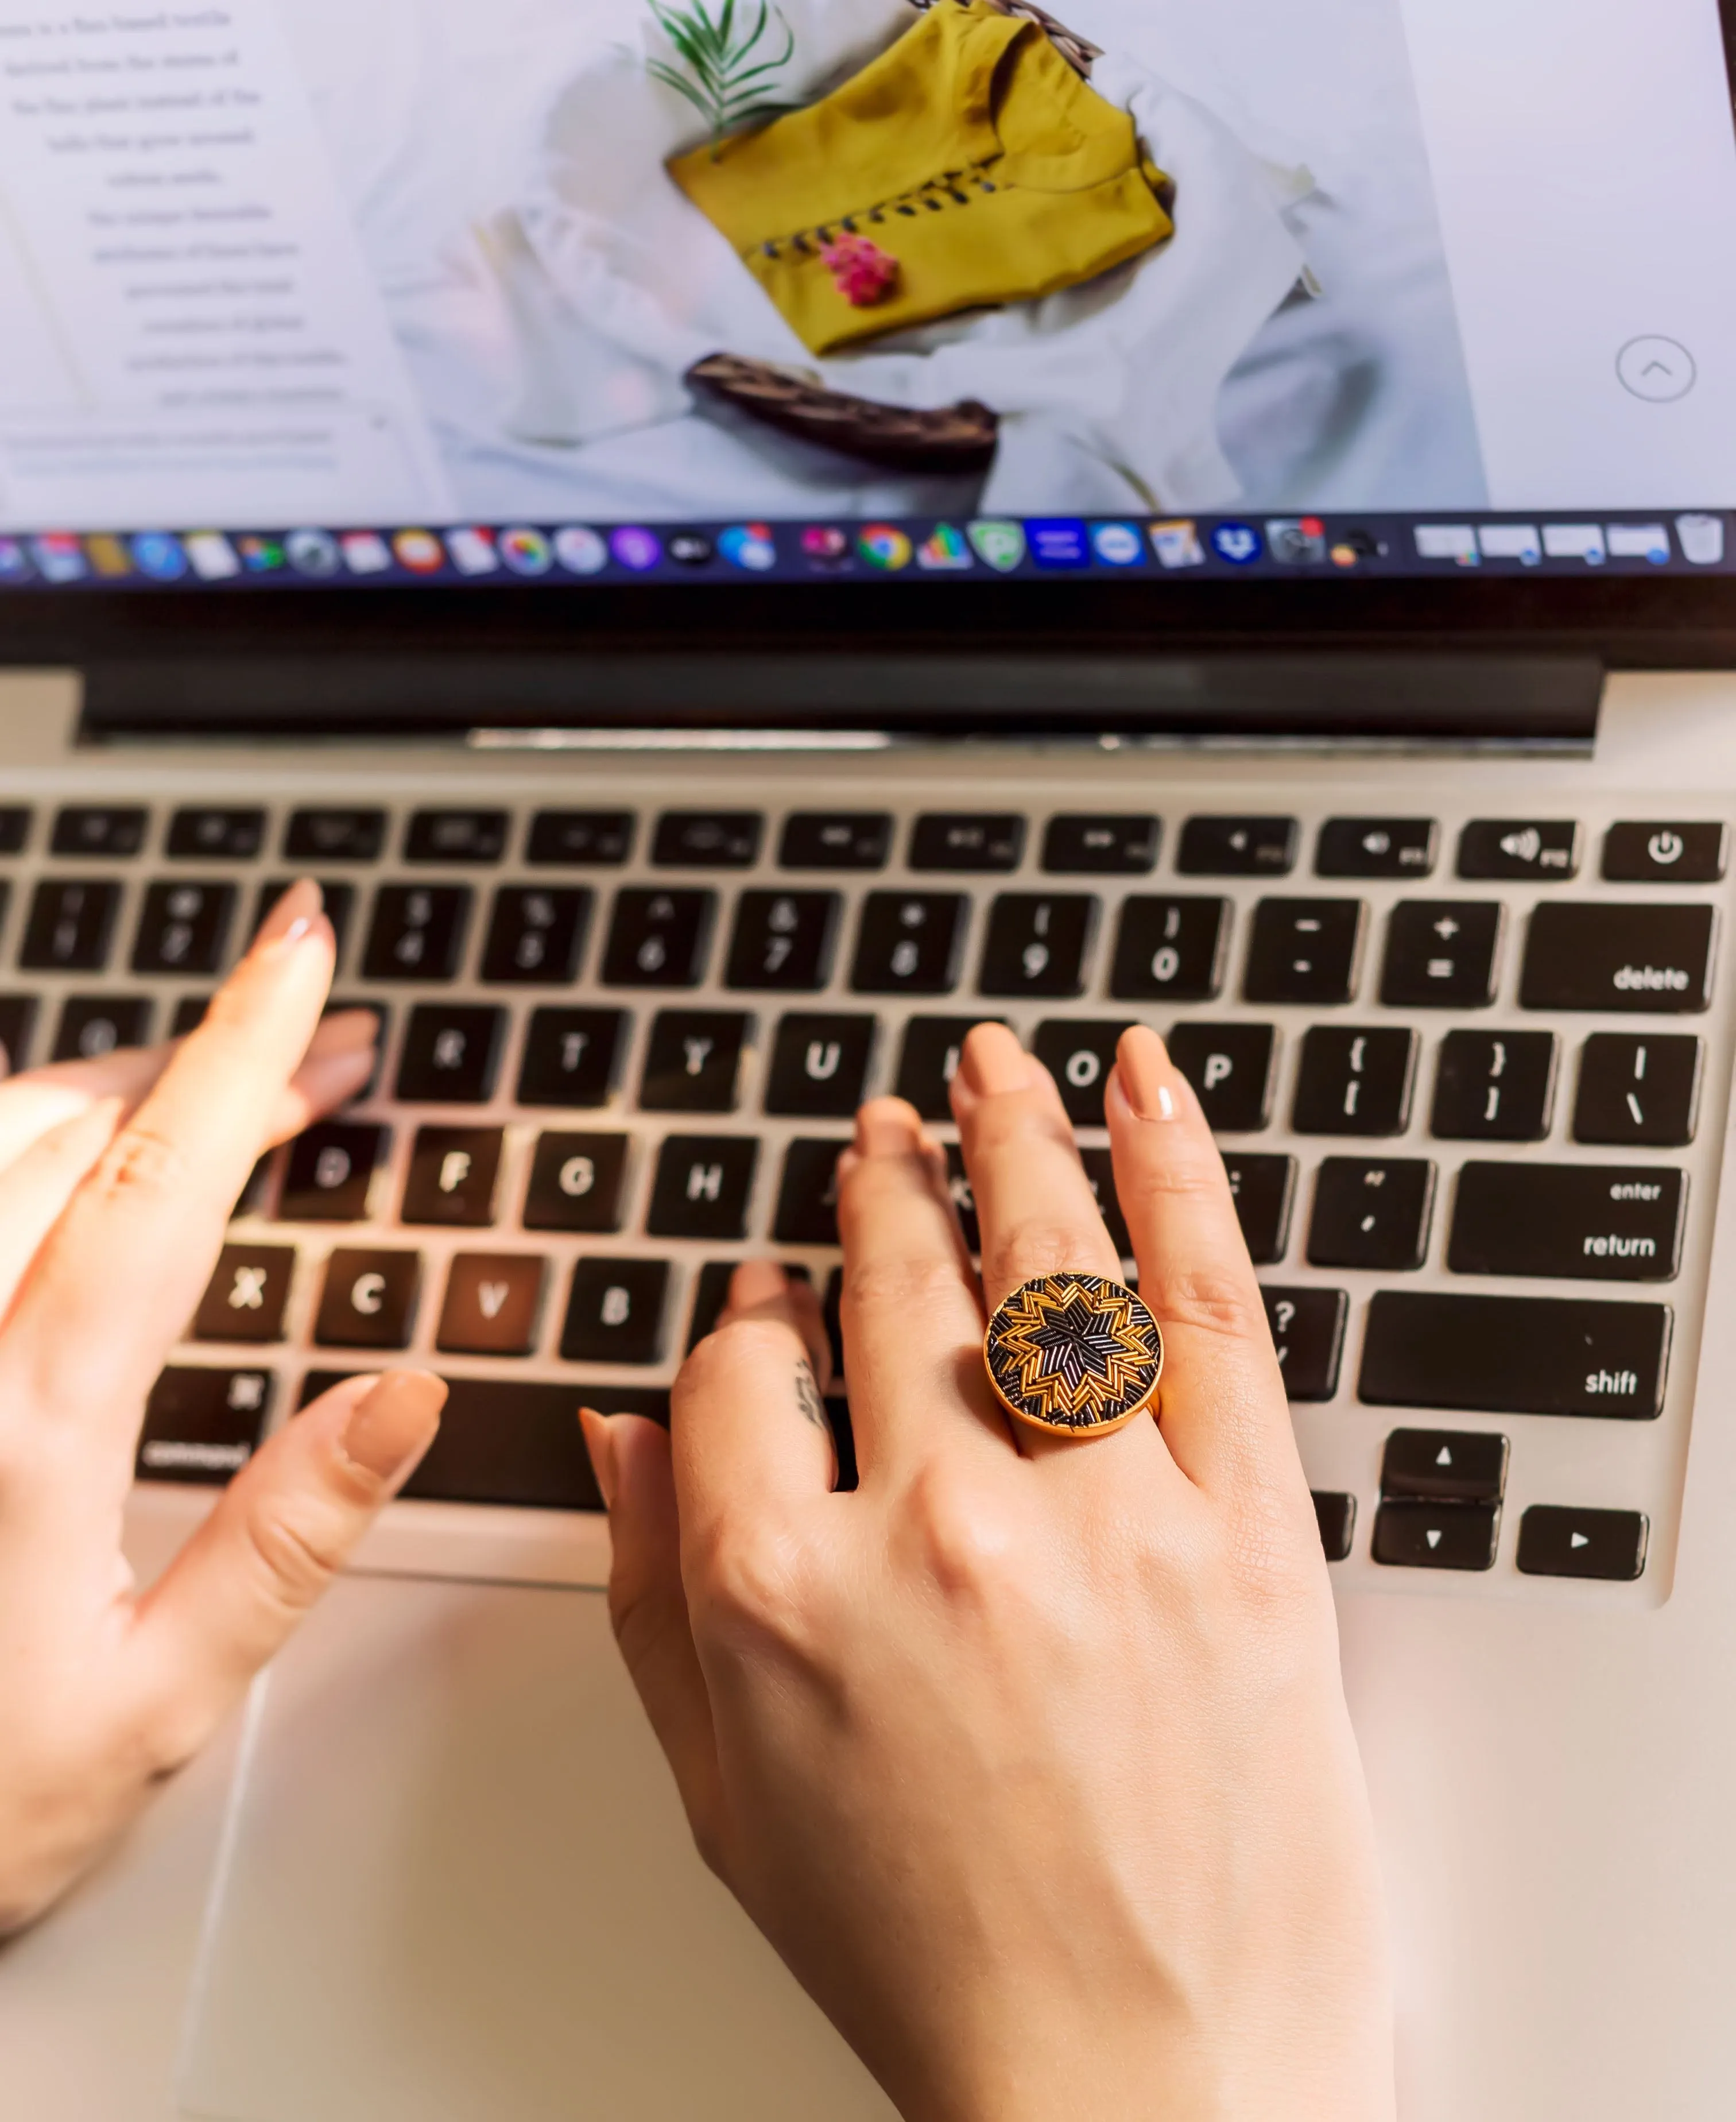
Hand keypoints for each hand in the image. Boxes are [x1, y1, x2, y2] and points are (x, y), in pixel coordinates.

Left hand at [0, 881, 444, 1932]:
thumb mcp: (155, 1702)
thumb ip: (285, 1537)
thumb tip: (403, 1393)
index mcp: (24, 1431)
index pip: (159, 1184)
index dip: (245, 1048)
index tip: (304, 953)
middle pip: (69, 1132)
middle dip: (206, 1064)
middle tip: (318, 1045)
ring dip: (107, 1092)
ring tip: (205, 1091)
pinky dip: (21, 1149)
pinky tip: (61, 1159)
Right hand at [586, 1023, 1392, 2121]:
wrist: (1149, 2089)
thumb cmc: (935, 1960)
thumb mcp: (728, 1799)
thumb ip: (648, 1599)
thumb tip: (621, 1437)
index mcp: (786, 1593)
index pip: (742, 1370)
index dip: (752, 1324)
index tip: (777, 1308)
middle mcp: (937, 1529)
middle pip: (889, 1282)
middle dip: (879, 1187)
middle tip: (883, 1134)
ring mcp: (1104, 1521)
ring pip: (1044, 1260)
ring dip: (1010, 1136)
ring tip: (992, 1072)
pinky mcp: (1247, 1533)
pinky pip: (1206, 1308)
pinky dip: (1174, 1176)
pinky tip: (1145, 1090)